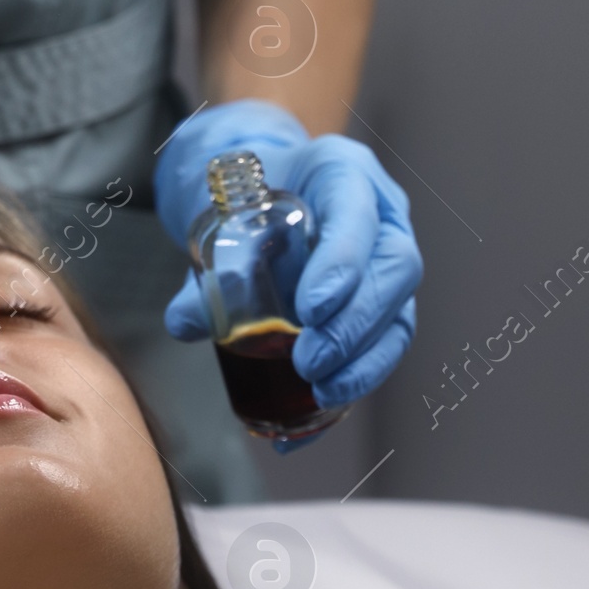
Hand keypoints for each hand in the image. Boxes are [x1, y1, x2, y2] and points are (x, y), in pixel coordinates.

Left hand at [154, 99, 420, 412]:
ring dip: (364, 363)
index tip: (310, 310)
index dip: (342, 262)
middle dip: (354, 324)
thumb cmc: (249, 198)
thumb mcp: (225, 214)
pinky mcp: (387, 303)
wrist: (263, 194)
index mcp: (341, 171)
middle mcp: (381, 212)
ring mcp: (390, 259)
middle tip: (310, 362)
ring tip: (322, 394)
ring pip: (400, 313)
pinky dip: (352, 384)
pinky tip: (318, 417)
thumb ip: (210, 265)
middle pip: (395, 268)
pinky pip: (384, 347)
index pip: (356, 211)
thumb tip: (187, 321)